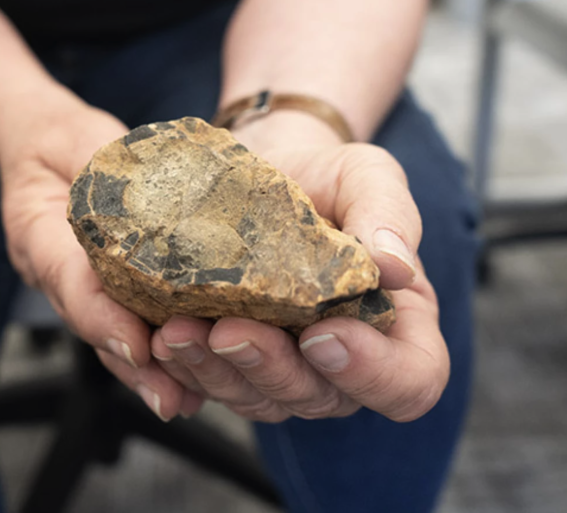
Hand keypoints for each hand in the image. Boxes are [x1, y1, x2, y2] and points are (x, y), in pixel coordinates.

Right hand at [0, 96, 203, 420]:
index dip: (105, 318)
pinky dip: (157, 356)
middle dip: (134, 367)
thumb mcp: (78, 140)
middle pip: (94, 327)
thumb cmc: (63, 140)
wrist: (42, 143)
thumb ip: (104, 161)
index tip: (141, 348)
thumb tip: (160, 190)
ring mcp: (77, 284)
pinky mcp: (106, 287)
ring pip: (110, 338)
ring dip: (148, 373)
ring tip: (185, 402)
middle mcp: (56, 269)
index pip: (71, 281)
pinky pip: (127, 326)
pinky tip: (192, 384)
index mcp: (38, 231)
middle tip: (172, 396)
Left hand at [151, 111, 449, 422]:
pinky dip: (180, 372)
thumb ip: (388, 214)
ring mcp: (286, 369)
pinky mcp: (233, 364)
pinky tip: (155, 343)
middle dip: (269, 369)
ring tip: (175, 331)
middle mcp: (343, 362)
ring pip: (259, 401)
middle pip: (322, 399)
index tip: (324, 334)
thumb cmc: (326, 176)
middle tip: (226, 329)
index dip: (374, 375)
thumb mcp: (367, 175)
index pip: (411, 380)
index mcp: (396, 324)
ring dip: (214, 373)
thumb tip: (394, 267)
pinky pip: (211, 387)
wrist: (264, 166)